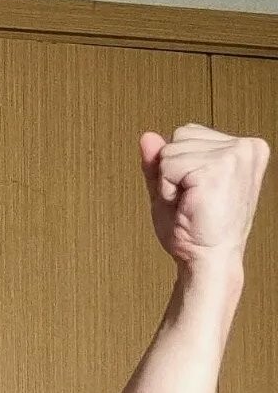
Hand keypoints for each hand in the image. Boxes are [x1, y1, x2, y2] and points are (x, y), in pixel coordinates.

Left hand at [139, 123, 269, 275]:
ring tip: (192, 204)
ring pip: (171, 150)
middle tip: (192, 202)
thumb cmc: (196, 232)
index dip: (178, 166)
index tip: (196, 192)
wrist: (208, 260)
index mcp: (244, 147)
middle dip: (173, 172)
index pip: (188, 132)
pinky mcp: (219, 167)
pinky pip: (168, 165)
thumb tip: (146, 136)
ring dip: (170, 182)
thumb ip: (159, 161)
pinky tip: (188, 205)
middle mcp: (246, 146)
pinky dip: (168, 189)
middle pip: (179, 135)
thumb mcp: (172, 188)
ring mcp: (235, 154)